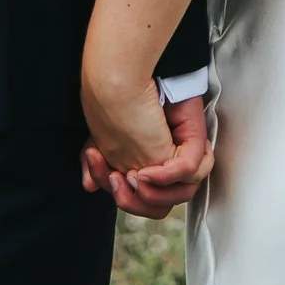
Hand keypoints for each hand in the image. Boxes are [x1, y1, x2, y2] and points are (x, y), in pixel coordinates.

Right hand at [81, 84, 212, 214]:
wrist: (118, 80)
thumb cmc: (112, 104)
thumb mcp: (99, 143)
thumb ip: (97, 167)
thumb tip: (90, 187)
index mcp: (148, 165)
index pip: (143, 200)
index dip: (123, 197)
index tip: (104, 176)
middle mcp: (166, 160)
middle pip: (162, 204)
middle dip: (135, 201)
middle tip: (117, 179)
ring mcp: (182, 151)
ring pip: (182, 192)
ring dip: (151, 192)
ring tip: (132, 174)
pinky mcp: (194, 139)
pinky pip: (187, 171)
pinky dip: (164, 176)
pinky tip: (145, 169)